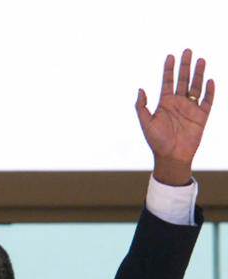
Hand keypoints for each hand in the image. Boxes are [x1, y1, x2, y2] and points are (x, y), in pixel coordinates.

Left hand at [136, 49, 213, 185]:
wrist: (171, 156)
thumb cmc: (156, 141)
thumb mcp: (145, 123)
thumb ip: (142, 106)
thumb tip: (140, 89)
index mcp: (165, 103)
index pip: (167, 81)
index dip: (169, 69)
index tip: (171, 55)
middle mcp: (178, 103)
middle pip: (182, 80)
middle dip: (185, 66)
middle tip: (187, 50)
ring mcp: (191, 108)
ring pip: (196, 86)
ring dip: (198, 73)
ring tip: (200, 59)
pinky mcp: (202, 116)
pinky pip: (207, 100)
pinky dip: (209, 91)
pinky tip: (209, 80)